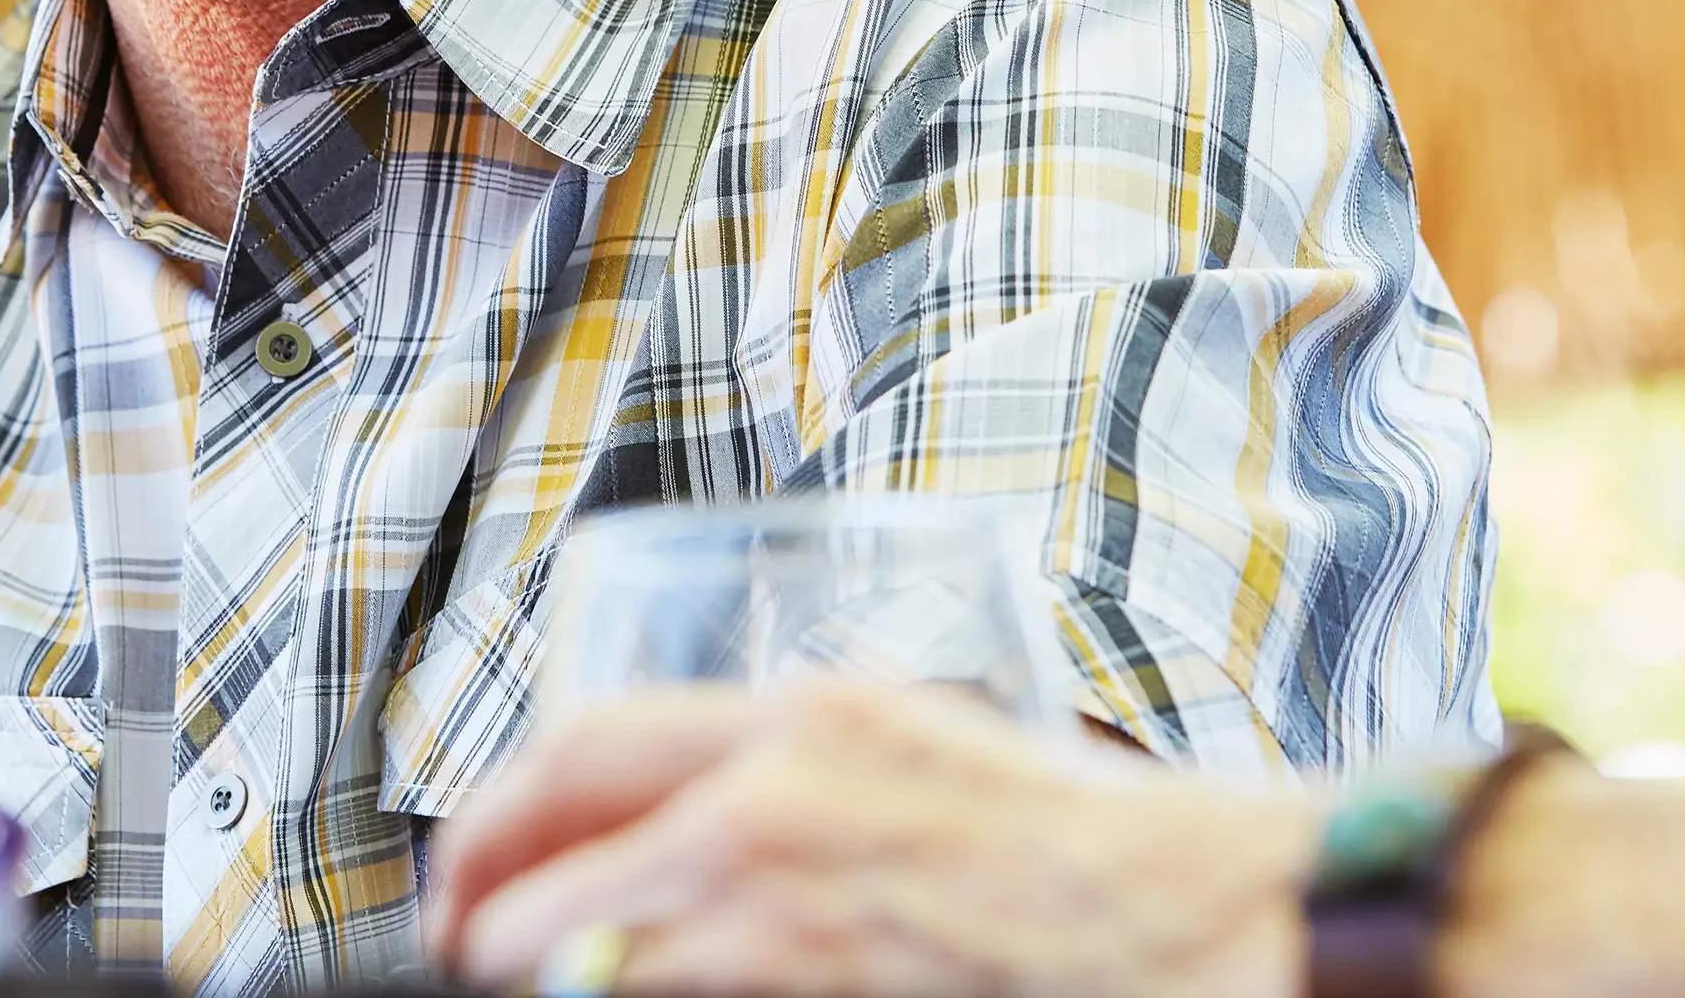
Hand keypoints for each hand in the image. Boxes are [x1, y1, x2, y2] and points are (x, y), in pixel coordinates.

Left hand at [424, 680, 1322, 997]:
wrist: (1213, 919)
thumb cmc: (1103, 859)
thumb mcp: (936, 757)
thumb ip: (817, 781)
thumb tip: (713, 836)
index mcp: (808, 714)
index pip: (586, 738)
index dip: (498, 809)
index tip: (475, 860)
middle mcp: (769, 794)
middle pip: (547, 847)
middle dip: (485, 914)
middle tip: (471, 950)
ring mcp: (775, 904)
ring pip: (574, 952)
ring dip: (540, 975)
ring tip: (534, 992)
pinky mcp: (798, 988)